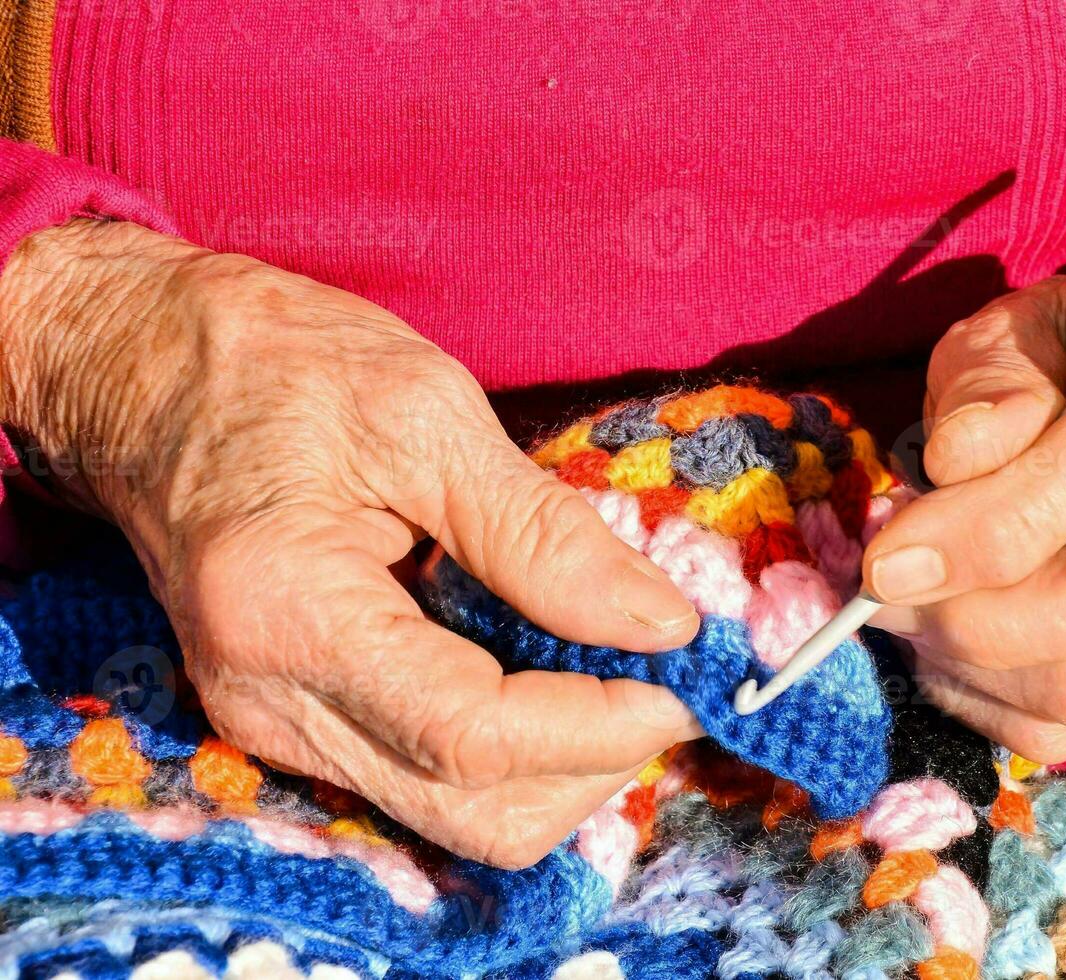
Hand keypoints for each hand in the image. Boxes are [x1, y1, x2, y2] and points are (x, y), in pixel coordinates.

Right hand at [0, 219, 700, 865]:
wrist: (147, 371)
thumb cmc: (278, 366)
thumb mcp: (427, 416)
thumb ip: (544, 534)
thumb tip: (659, 622)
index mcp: (290, 616)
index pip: (472, 736)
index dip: (597, 725)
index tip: (679, 677)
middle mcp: (268, 703)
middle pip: (472, 812)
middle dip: (592, 764)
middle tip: (660, 678)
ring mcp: (274, 723)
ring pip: (456, 814)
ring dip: (559, 764)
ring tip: (613, 669)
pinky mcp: (294, 717)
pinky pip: (426, 777)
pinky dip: (510, 748)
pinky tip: (548, 671)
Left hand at [865, 274, 1065, 762]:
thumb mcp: (1026, 324)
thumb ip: (990, 383)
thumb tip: (951, 466)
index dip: (995, 522)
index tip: (887, 560)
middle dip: (985, 615)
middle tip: (884, 590)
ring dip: (971, 660)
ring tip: (911, 603)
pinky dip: (990, 700)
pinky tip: (953, 641)